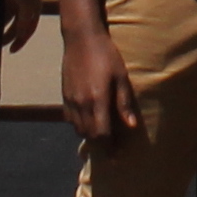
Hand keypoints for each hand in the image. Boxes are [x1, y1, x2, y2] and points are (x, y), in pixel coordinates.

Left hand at [0, 0, 46, 55]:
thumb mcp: (27, 1)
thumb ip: (26, 19)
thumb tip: (23, 34)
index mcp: (34, 7)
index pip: (28, 29)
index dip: (21, 41)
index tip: (12, 50)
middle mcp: (26, 4)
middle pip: (18, 25)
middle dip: (10, 36)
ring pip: (8, 18)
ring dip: (1, 26)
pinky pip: (1, 8)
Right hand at [60, 23, 141, 143]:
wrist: (81, 38)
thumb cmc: (106, 54)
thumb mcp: (121, 76)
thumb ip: (124, 102)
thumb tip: (131, 126)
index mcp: (97, 100)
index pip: (102, 134)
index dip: (110, 149)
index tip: (117, 158)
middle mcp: (81, 104)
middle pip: (90, 135)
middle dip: (101, 147)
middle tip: (113, 152)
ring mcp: (70, 100)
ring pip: (78, 129)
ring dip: (90, 137)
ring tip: (102, 138)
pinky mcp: (64, 95)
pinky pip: (70, 119)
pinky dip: (79, 126)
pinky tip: (89, 122)